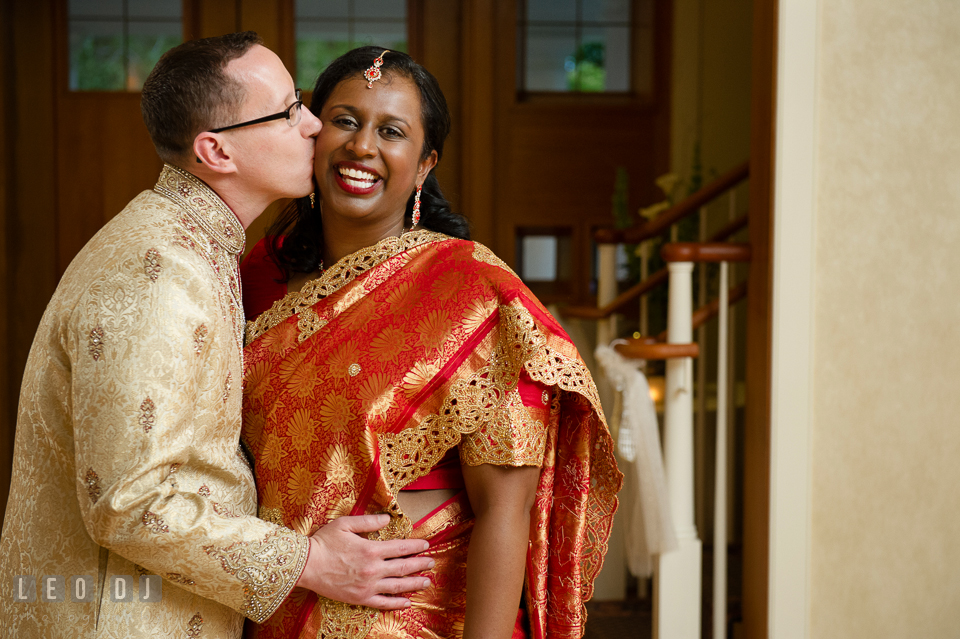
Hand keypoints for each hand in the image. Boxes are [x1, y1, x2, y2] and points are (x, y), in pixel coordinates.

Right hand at [295, 513, 433, 609]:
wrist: (305, 565)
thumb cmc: (324, 542)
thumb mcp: (345, 524)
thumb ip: (368, 521)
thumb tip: (387, 518)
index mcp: (371, 549)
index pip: (400, 547)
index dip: (415, 546)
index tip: (426, 545)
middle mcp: (373, 569)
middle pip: (403, 567)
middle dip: (420, 564)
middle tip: (432, 563)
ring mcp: (368, 585)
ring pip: (397, 586)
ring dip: (414, 583)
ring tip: (426, 581)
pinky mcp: (360, 598)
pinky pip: (383, 603)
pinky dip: (397, 603)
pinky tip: (407, 602)